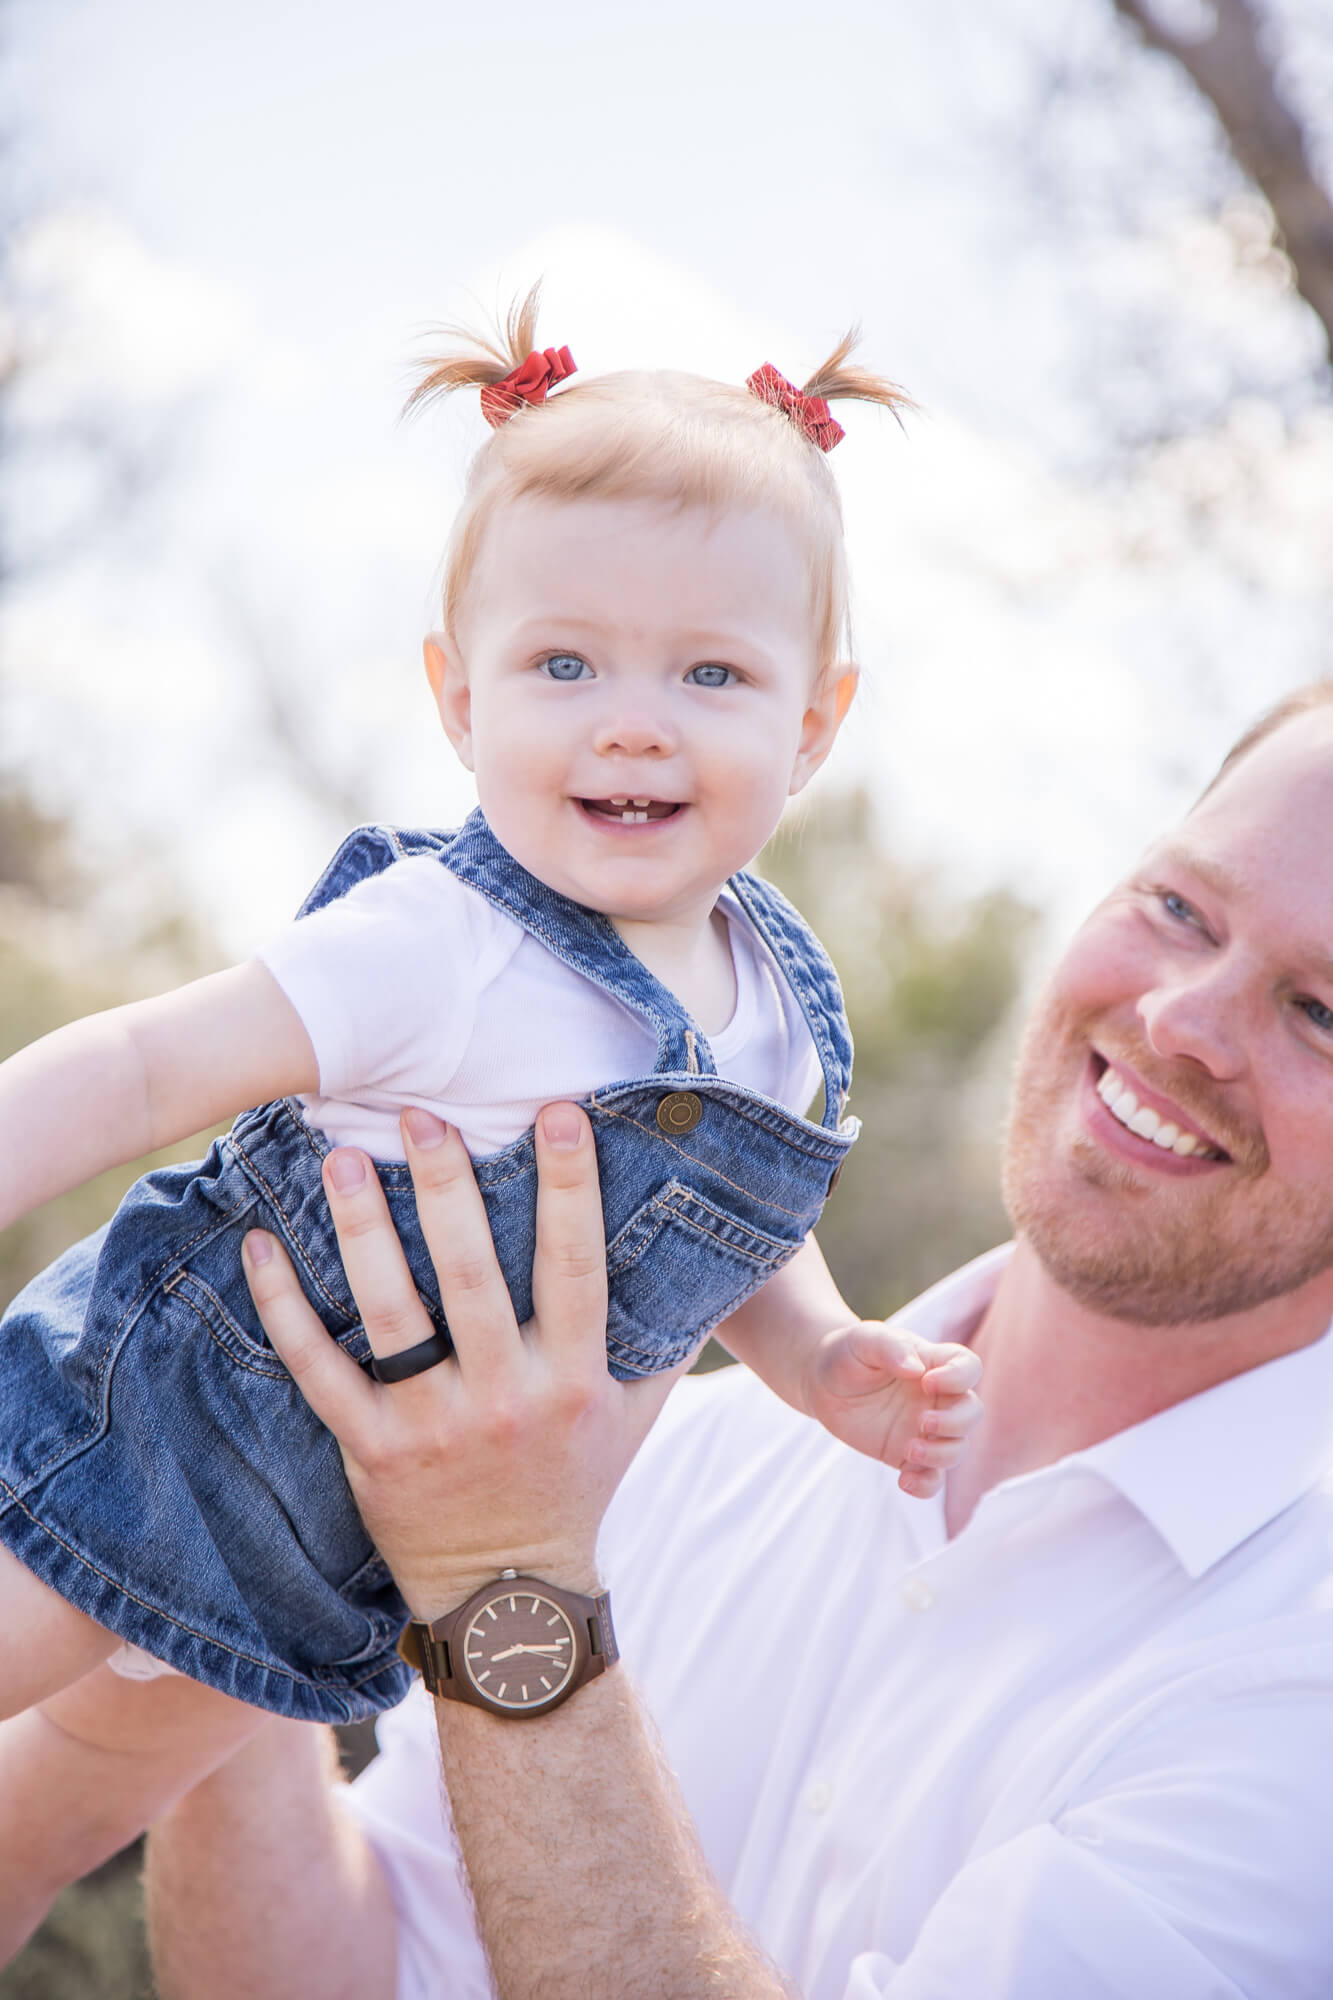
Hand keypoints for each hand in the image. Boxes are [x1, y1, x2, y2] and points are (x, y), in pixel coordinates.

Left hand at [240, 1103, 683, 1620]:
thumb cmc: (576, 1481)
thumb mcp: (637, 1412)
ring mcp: (433, 1427)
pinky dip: (285, 1309)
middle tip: (421, 1115)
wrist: (510, 1597)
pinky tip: (259, 1246)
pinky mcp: (371, 1452)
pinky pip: (319, 1372)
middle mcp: (507, 1399)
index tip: (558, 1113)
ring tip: (340, 1159)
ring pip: (392, 1315)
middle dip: (448, 1189)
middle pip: (473, 1278)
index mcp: (574, 1379)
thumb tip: (717, 1248)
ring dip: (363, 1231)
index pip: (575, 1267)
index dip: (570, 1188)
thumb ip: (666, 1334)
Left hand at [801, 1322, 981, 1497]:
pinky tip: (904, 1481)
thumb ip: (891, 1347)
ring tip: (909, 1450)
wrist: (821, 1382)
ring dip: (941, 1454)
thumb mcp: (865, 1340)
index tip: (926, 1381)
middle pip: (972, 1413)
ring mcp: (924, 1429)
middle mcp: (936, 1398)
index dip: (959, 1377)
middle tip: (922, 1421)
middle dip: (956, 1422)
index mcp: (933, 1363)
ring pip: (957, 1448)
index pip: (968, 1367)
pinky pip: (931, 1477)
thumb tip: (916, 1369)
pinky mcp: (906, 1454)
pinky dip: (926, 1485)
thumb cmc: (848, 1353)